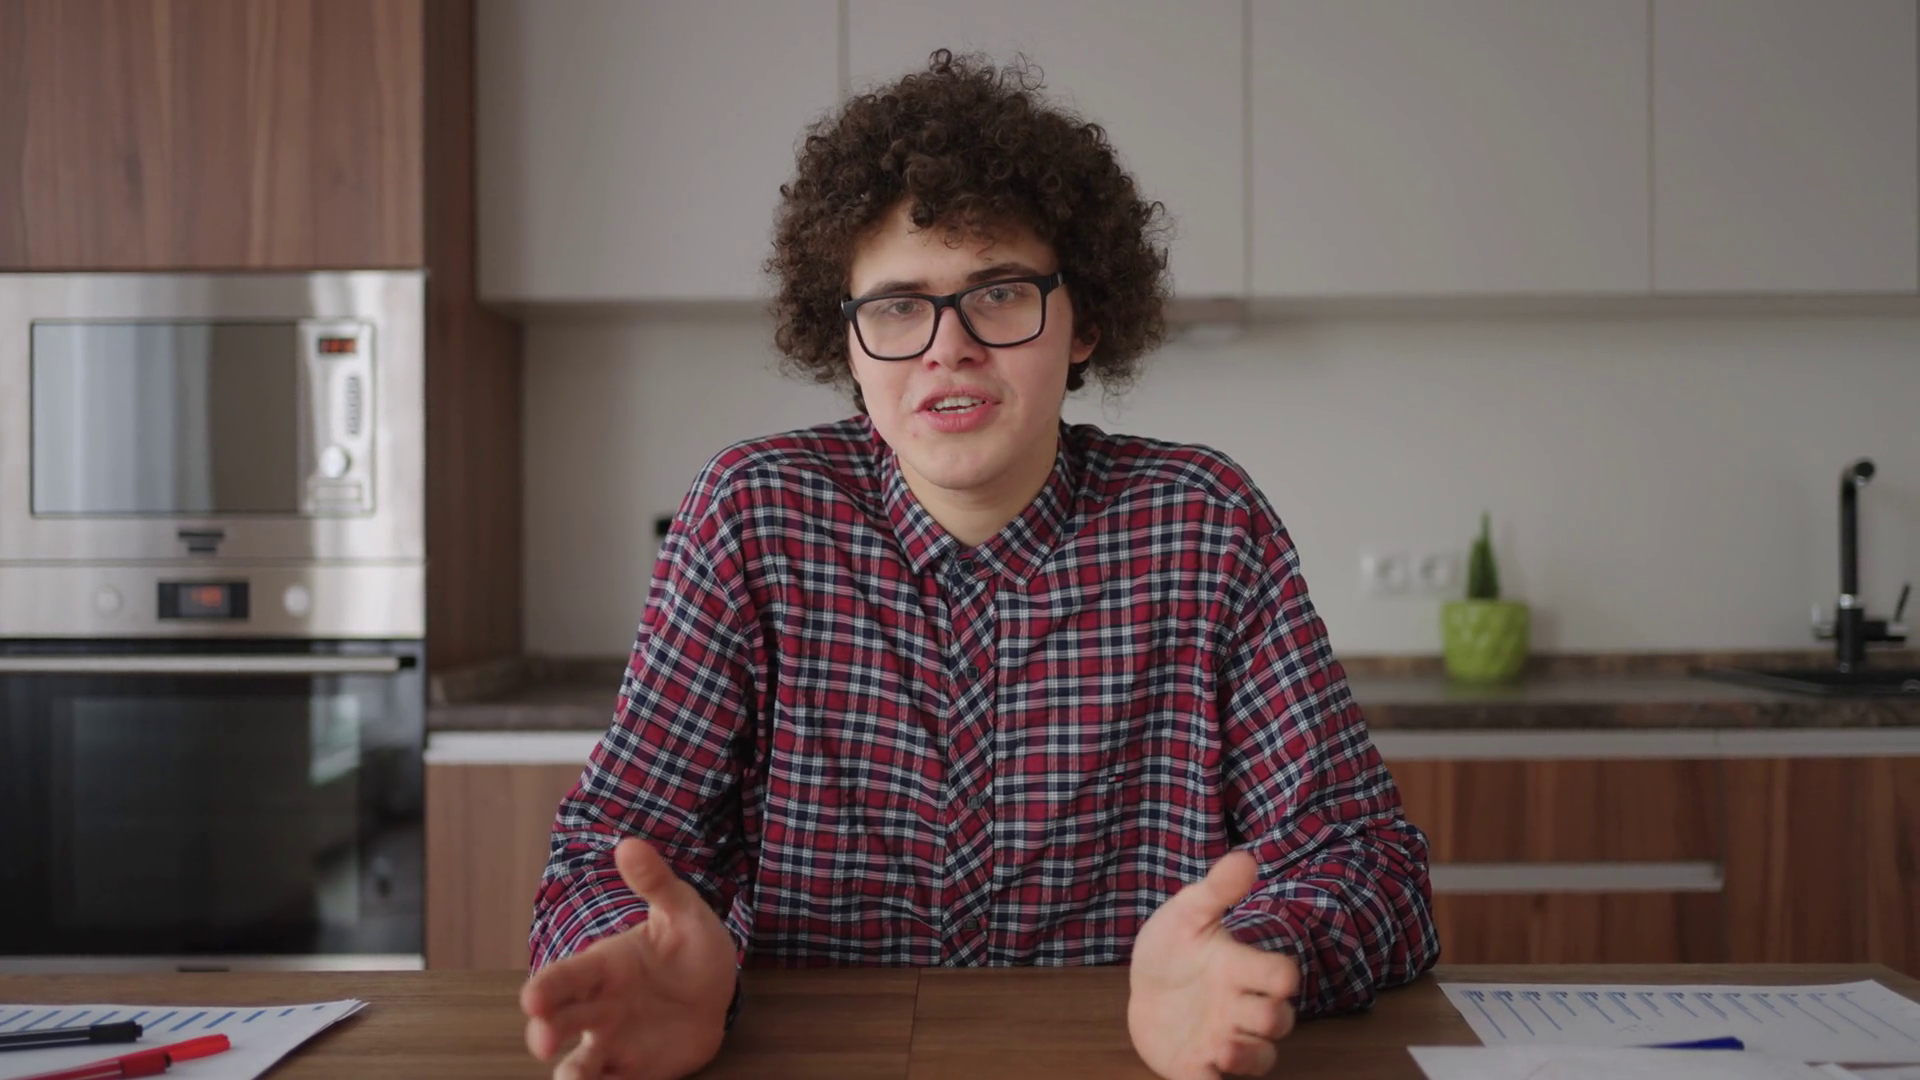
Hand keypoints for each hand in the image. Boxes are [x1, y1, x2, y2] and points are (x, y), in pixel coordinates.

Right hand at [520, 838, 738, 1079]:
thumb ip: (656, 883)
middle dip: (546, 1030)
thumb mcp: (682, 911)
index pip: (565, 977)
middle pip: (560, 1021)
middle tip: (544, 1038)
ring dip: (570, 1075)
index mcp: (603, 967)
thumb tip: (629, 844)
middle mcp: (599, 1008)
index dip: (545, 988)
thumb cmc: (691, 946)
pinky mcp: (635, 1071)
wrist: (719, 990)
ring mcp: (614, 1042)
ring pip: (579, 1065)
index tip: (532, 999)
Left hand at [1127, 850, 1301, 1079]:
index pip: (1283, 975)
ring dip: (1246, 1057)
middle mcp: (1241, 1008)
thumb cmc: (1174, 947)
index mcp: (1242, 969)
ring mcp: (1224, 1040)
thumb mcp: (1187, 913)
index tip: (1277, 974)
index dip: (1283, 976)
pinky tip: (1201, 1067)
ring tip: (1221, 1047)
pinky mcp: (1199, 1067)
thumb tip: (1245, 856)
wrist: (1142, 984)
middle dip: (1268, 1019)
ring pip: (1259, 1059)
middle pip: (1279, 1021)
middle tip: (1242, 1011)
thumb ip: (1217, 890)